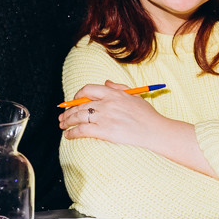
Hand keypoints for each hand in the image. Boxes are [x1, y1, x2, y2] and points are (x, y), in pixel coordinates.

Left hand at [59, 81, 174, 148]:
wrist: (155, 130)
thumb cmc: (147, 115)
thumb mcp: (134, 95)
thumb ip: (118, 87)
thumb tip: (105, 82)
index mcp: (113, 93)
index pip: (88, 89)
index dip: (77, 95)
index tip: (74, 101)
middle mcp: (107, 103)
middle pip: (80, 105)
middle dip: (68, 111)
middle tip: (62, 117)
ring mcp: (105, 117)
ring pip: (78, 117)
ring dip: (67, 122)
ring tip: (62, 125)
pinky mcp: (105, 131)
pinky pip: (82, 131)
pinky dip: (72, 133)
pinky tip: (68, 135)